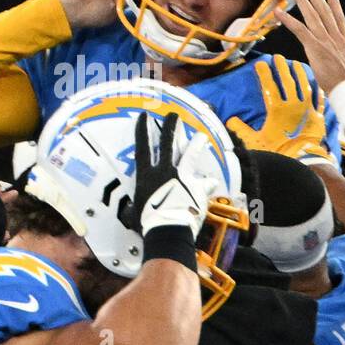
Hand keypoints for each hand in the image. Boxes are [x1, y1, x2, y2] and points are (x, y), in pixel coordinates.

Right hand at [130, 111, 214, 237]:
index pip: (143, 148)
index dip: (142, 131)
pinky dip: (207, 182)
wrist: (167, 229)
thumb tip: (132, 210)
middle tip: (174, 115)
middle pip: (167, 144)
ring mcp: (181, 177)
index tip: (144, 116)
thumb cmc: (147, 223)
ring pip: (189, 155)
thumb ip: (138, 205)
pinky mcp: (196, 187)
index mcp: (146, 175)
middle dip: (170, 127)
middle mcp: (164, 171)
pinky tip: (213, 180)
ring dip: (195, 144)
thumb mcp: (136, 212)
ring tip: (201, 135)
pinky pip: (204, 183)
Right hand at [226, 54, 329, 161]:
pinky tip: (316, 87)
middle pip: (288, 81)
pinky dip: (318, 93)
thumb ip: (241, 129)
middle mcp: (293, 105)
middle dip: (282, 67)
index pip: (269, 85)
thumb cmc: (277, 151)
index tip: (260, 63)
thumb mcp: (254, 141)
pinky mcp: (318, 118)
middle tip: (278, 58)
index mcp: (277, 109)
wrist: (302, 161)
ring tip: (296, 64)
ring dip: (300, 74)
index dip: (264, 73)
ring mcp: (307, 110)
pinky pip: (319, 101)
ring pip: (304, 86)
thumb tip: (230, 121)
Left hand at [274, 0, 344, 94]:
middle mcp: (336, 38)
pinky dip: (287, 20)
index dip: (334, 5)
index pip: (339, 19)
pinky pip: (299, 29)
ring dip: (302, 0)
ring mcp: (325, 41)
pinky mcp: (315, 47)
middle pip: (324, 11)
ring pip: (312, 15)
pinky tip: (278, 11)